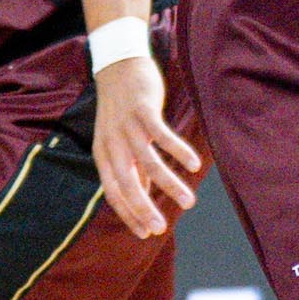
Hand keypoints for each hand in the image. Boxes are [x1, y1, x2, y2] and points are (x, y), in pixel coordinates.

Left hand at [91, 54, 197, 238]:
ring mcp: (127, 127)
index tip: (145, 234)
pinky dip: (179, 151)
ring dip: (170, 184)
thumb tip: (141, 194)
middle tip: (162, 229)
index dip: (129, 214)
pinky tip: (195, 165)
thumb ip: (129, 167)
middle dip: (145, 209)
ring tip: (189, 201)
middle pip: (128, 183)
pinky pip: (162, 136)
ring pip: (149, 162)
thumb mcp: (118, 139)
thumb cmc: (120, 107)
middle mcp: (112, 144)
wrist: (117, 65)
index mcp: (104, 154)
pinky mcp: (143, 111)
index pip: (113, 193)